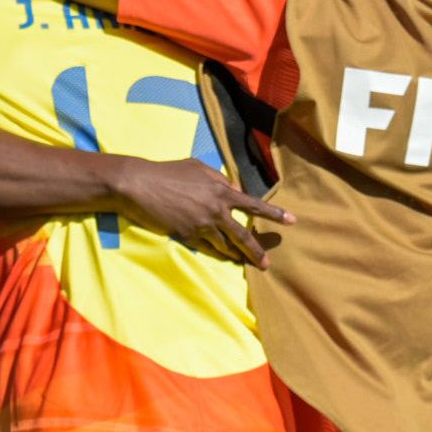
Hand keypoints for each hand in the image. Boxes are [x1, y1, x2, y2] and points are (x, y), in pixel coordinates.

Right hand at [109, 158, 294, 268]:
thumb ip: (219, 178)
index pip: (253, 205)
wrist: (140, 185)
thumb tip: (235, 190)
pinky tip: (223, 257)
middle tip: (267, 264)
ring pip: (225, 245)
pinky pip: (206, 248)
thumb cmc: (168, 172)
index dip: (274, 213)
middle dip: (257, 250)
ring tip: (244, 262)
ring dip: (235, 254)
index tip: (292, 220)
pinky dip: (216, 252)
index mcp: (220, 190)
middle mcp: (215, 209)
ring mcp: (202, 225)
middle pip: (243, 234)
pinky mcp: (187, 236)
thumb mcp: (197, 167)